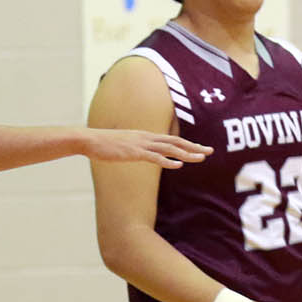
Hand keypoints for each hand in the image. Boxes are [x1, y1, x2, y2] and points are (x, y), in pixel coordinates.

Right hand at [82, 128, 210, 167]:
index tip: (201, 148)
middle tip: (210, 152)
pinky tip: (178, 165)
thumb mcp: (126, 144)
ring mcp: (141, 144)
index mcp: (146, 136)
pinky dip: (168, 161)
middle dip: (194, 147)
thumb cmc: (106, 144)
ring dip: (186, 154)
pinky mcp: (134, 152)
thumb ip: (138, 148)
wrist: (91, 140)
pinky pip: (154, 157)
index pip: (172, 139)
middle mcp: (147, 137)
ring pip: (169, 149)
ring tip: (200, 158)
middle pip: (176, 142)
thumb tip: (145, 153)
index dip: (188, 144)